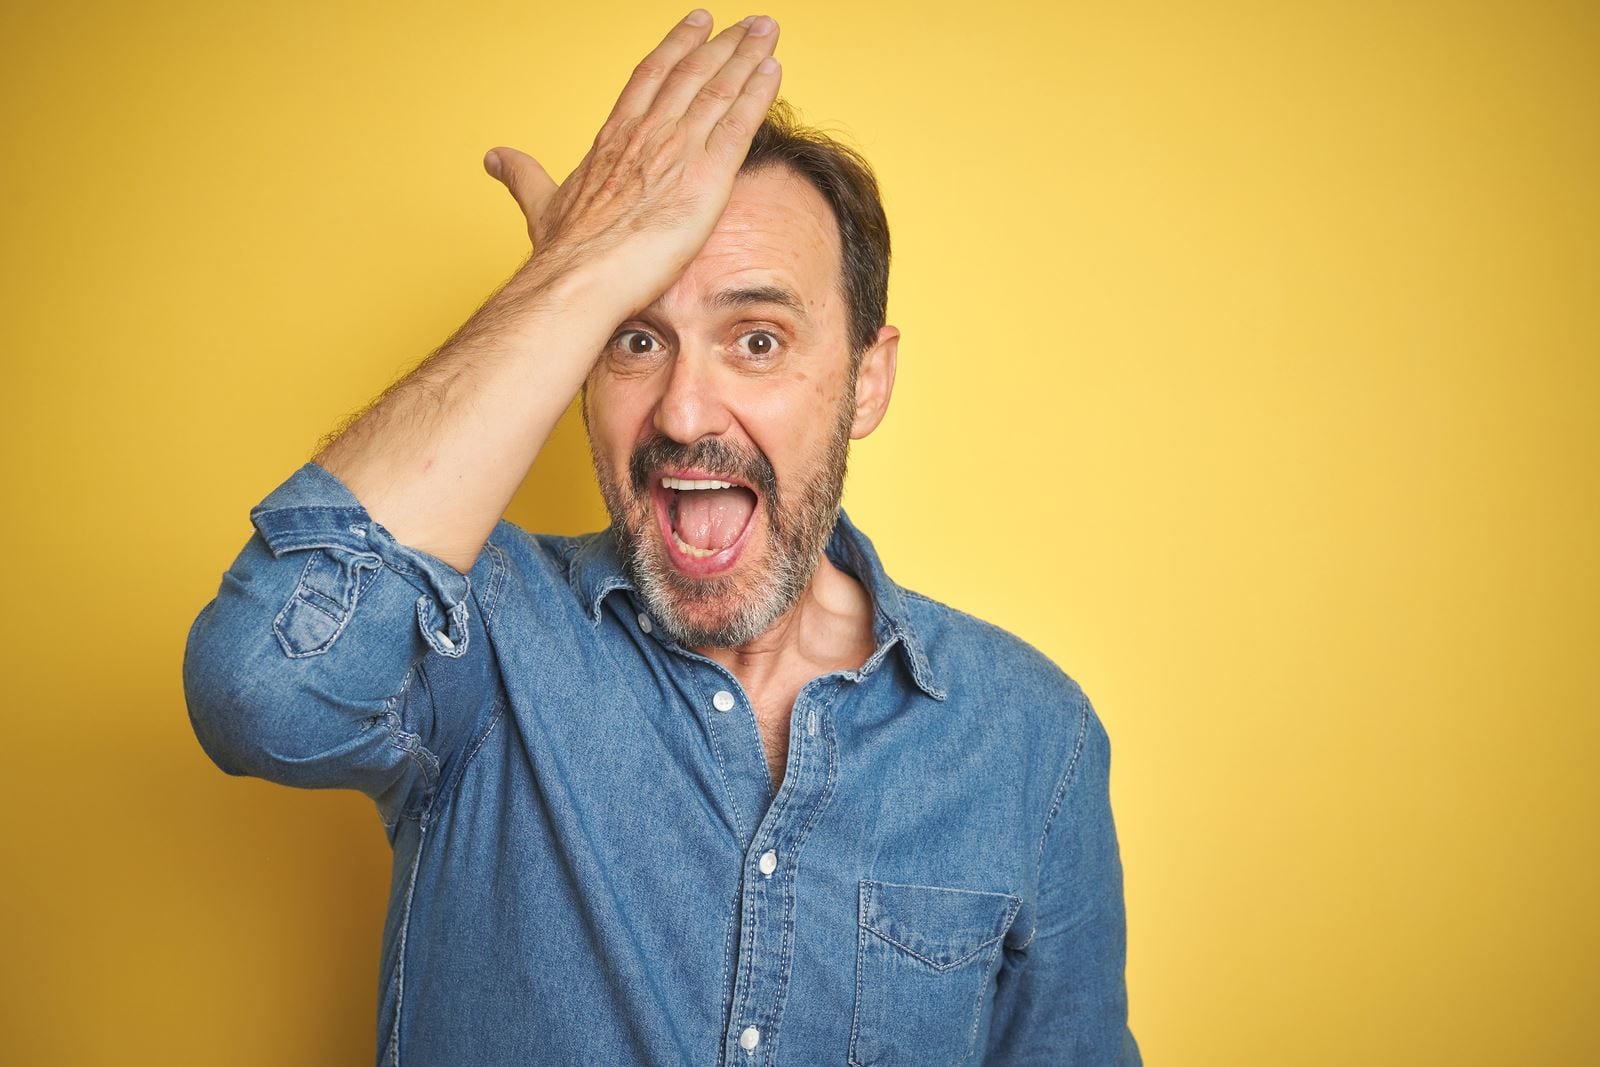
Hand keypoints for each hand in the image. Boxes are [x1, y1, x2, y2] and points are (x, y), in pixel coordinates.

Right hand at [483, 10, 781, 313]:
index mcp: (614, 138)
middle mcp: (647, 134)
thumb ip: (523, 176)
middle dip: (723, 44)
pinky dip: (757, 93)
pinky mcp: (706, 175)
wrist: (580, 279)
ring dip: (746, 56)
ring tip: (767, 31)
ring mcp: (676, 150)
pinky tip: (773, 71)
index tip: (698, 24)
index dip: (677, 48)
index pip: (650, 78)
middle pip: (690, 74)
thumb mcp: (540, 204)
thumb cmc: (563, 253)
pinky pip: (739, 123)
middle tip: (749, 22)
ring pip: (718, 88)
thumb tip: (494, 159)